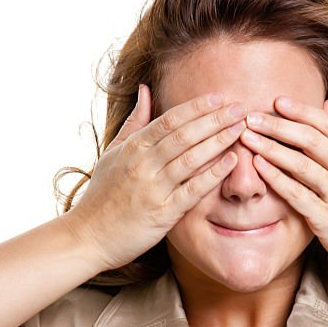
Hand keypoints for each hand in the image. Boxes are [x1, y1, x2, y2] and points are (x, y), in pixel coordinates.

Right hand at [63, 84, 247, 269]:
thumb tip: (146, 90)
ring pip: (191, 158)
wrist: (87, 236)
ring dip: (219, 141)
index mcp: (133, 147)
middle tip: (240, 108)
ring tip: (240, 129)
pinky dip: (213, 174)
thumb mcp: (113, 153)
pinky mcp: (162, 213)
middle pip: (185, 135)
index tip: (220, 97)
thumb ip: (134, 123)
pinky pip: (193, 190)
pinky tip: (231, 161)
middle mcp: (143, 164)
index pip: (170, 120)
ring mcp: (153, 188)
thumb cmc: (101, 195)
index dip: (197, 107)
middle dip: (215, 119)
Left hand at [237, 96, 327, 276]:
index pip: (327, 125)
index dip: (301, 111)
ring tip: (248, 137)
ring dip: (272, 149)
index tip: (276, 100)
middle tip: (251, 116)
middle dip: (279, 126)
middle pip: (312, 140)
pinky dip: (277, 179)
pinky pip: (299, 195)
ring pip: (303, 165)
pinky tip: (259, 167)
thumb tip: (326, 104)